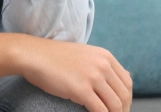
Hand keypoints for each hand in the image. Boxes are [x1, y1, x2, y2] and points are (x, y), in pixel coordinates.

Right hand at [15, 37, 132, 111]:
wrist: (33, 55)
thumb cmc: (53, 57)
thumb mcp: (83, 55)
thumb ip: (99, 65)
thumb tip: (114, 81)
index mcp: (105, 56)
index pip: (127, 82)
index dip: (127, 99)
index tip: (121, 108)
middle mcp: (102, 65)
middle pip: (124, 95)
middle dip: (123, 110)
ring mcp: (92, 77)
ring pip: (115, 105)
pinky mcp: (81, 89)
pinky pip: (100, 110)